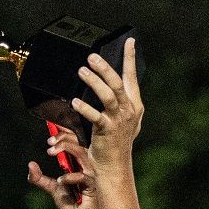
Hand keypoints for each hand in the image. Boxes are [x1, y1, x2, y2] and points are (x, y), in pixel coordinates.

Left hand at [25, 129, 98, 208]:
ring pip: (81, 153)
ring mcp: (91, 173)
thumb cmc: (72, 202)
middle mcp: (85, 164)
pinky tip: (60, 181)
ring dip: (66, 148)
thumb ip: (39, 178)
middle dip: (63, 137)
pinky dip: (69, 177)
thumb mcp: (52, 188)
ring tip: (51, 151)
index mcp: (78, 162)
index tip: (52, 125)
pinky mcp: (93, 186)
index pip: (74, 140)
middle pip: (78, 141)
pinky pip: (83, 176)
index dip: (64, 131)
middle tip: (49, 141)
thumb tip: (30, 165)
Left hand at [72, 43, 144, 166]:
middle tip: (92, 57)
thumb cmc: (116, 142)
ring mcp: (119, 120)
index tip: (129, 42)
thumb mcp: (123, 119)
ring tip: (82, 71)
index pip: (131, 77)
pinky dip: (85, 109)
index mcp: (134, 105)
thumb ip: (119, 102)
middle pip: (118, 83)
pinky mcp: (107, 131)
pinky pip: (95, 116)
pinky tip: (75, 102)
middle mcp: (129, 110)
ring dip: (94, 82)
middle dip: (105, 68)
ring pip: (108, 96)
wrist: (115, 165)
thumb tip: (108, 82)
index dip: (130, 59)